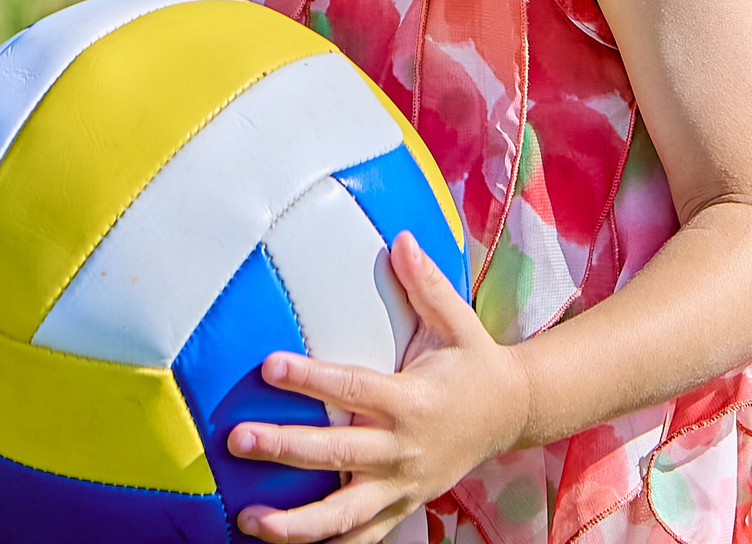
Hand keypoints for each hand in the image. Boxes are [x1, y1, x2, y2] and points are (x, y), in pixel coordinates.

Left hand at [227, 232, 528, 543]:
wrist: (513, 415)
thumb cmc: (475, 362)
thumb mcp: (458, 322)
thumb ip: (427, 284)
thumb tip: (402, 239)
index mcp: (413, 401)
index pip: (352, 388)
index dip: (310, 378)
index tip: (268, 367)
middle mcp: (405, 449)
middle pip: (337, 454)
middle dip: (285, 449)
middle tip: (237, 439)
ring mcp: (403, 485)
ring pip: (345, 514)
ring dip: (296, 523)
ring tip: (249, 520)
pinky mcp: (404, 506)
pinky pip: (362, 536)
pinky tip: (281, 543)